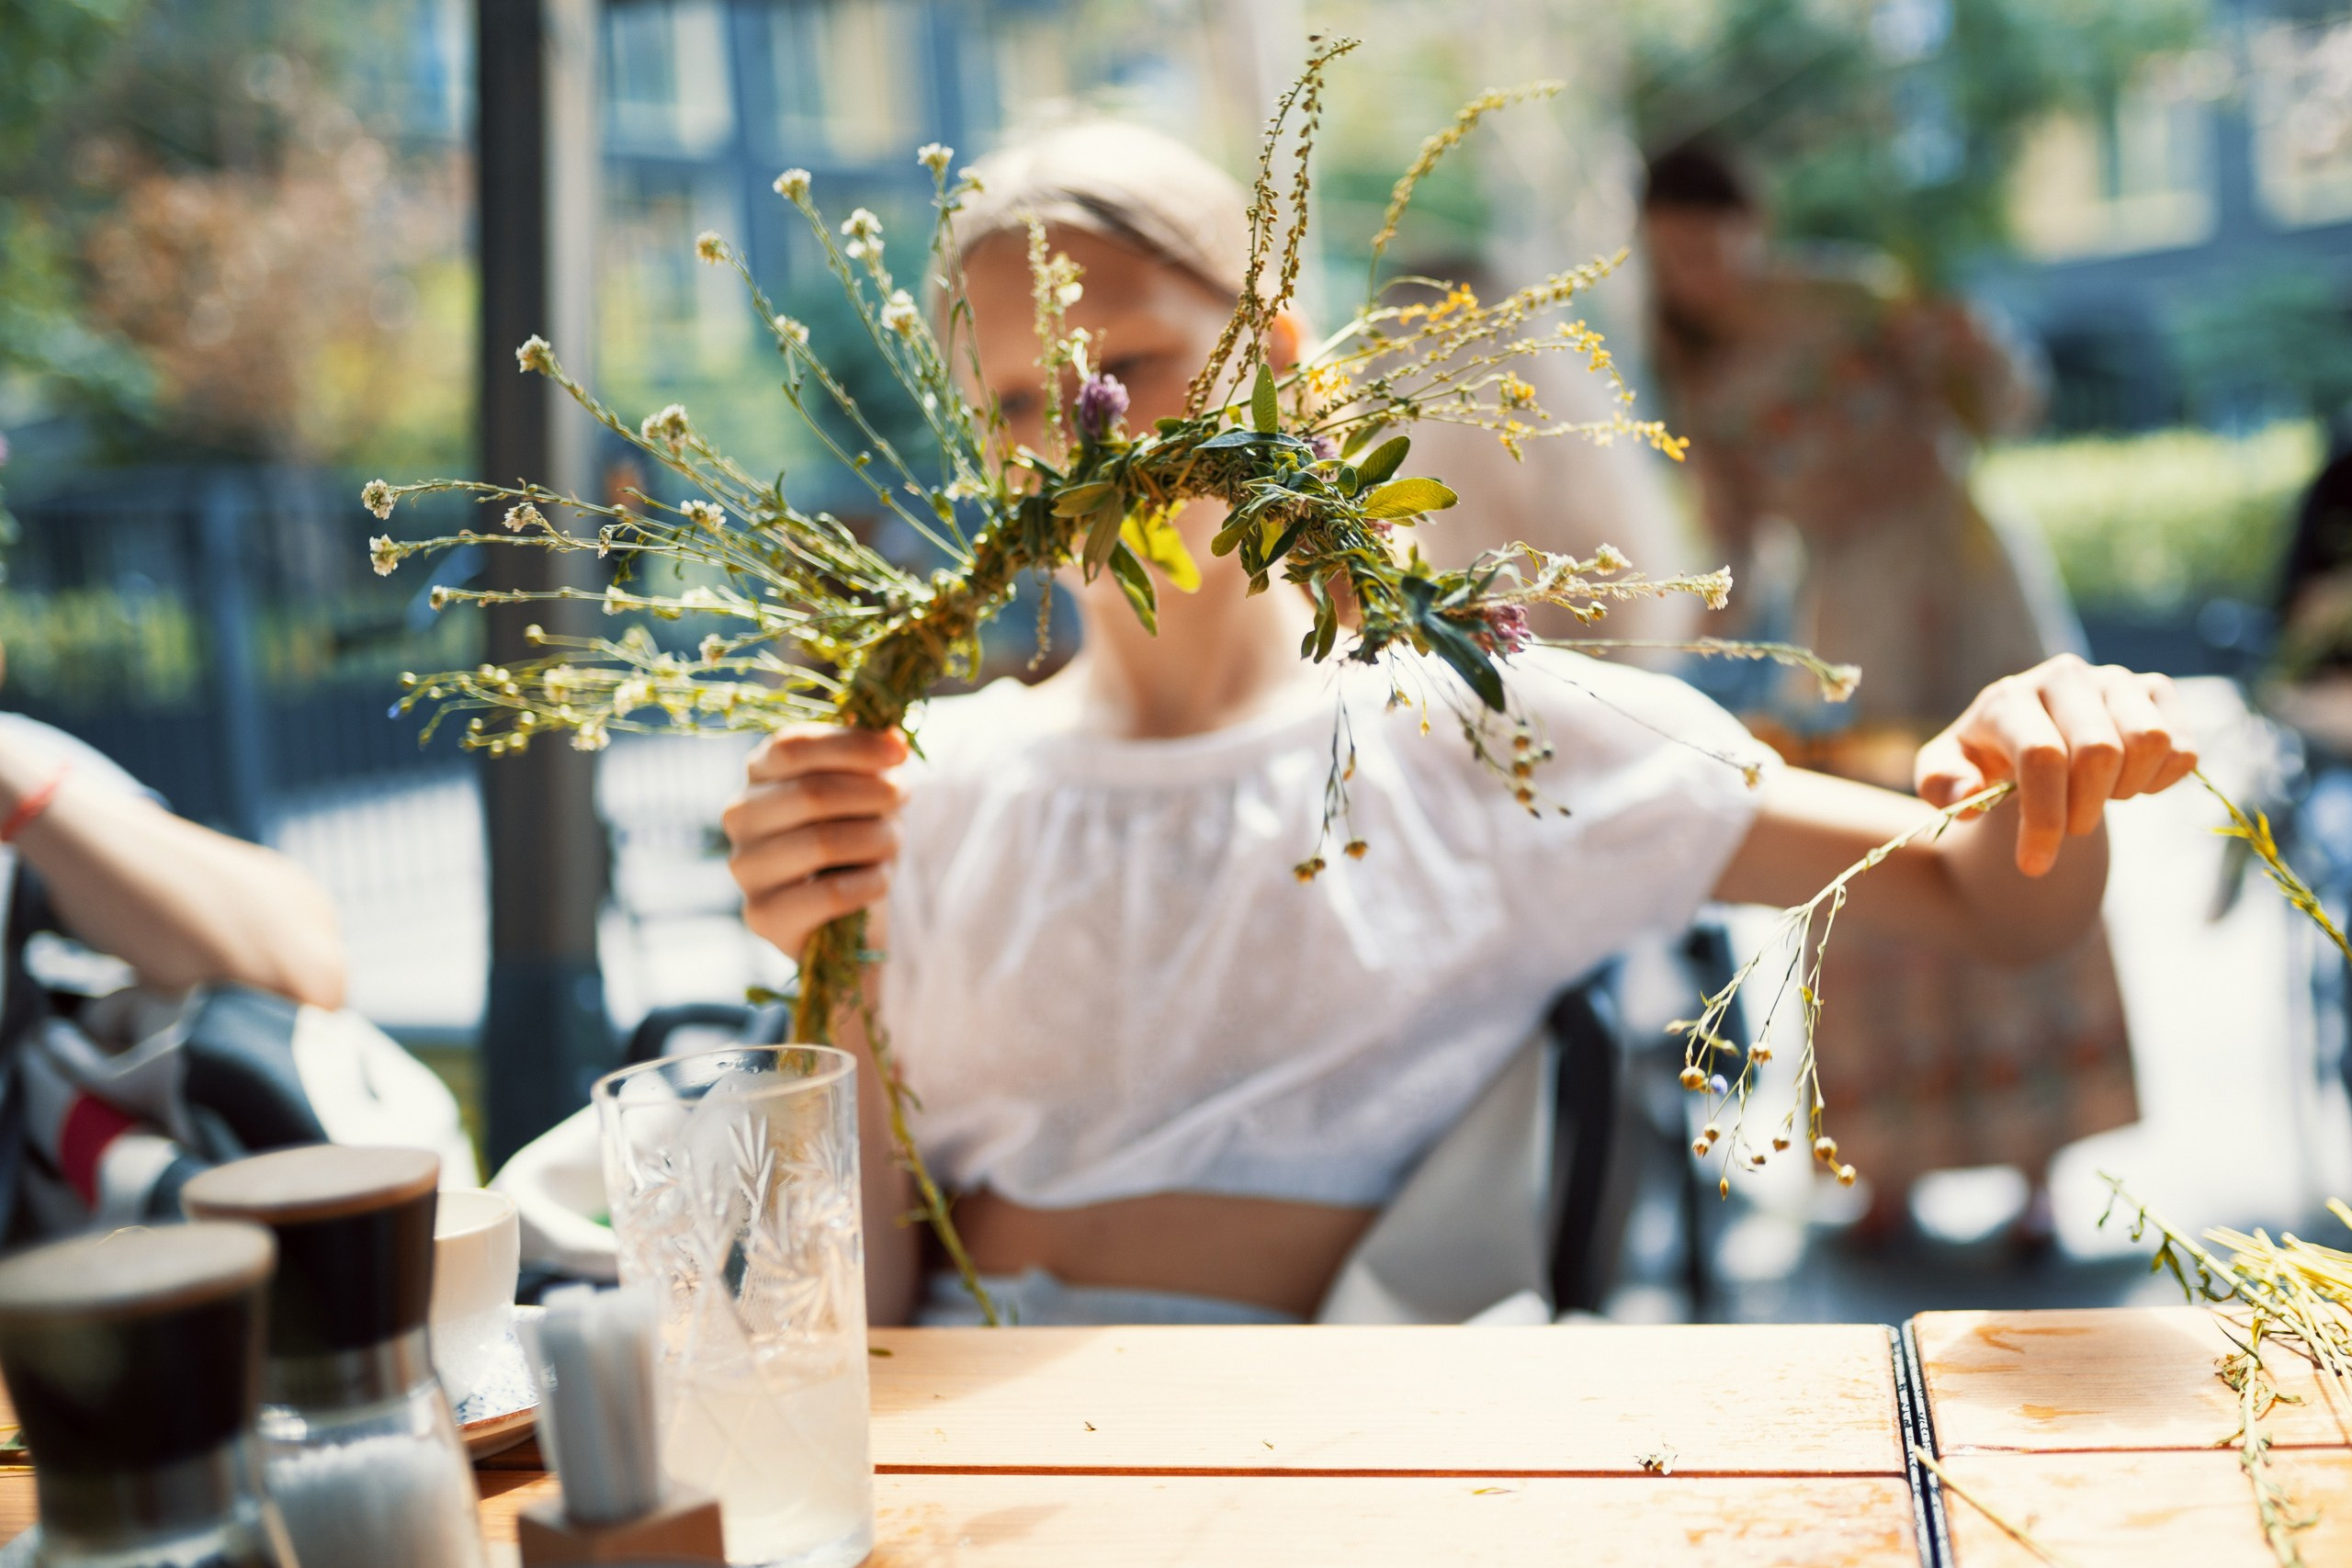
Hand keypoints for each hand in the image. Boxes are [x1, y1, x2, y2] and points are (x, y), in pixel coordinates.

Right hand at [723, 725, 908, 958]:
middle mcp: (740, 816)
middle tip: (903, 798)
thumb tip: (894, 740)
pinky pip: (828, 894)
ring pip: (821, 842)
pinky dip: (869, 883)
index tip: (899, 753)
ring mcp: (746, 868)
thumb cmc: (856, 834)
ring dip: (876, 838)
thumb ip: (874, 759)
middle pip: (809, 793)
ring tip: (894, 841)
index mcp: (759, 772)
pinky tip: (880, 879)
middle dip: (871, 794)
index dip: (850, 746)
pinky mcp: (762, 916)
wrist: (849, 910)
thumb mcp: (868, 789)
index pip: (791, 746)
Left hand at [1916, 654, 2196, 877]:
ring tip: (2097, 796)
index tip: (2033, 865)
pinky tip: (2130, 784)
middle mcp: (2062, 676)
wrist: (2024, 738)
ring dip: (2125, 790)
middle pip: (2099, 752)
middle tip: (2069, 824)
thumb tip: (1971, 793)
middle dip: (2084, 809)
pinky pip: (2181, 745)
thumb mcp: (1943, 776)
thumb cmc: (1983, 763)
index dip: (2044, 819)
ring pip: (2147, 742)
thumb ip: (1941, 786)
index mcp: (2007, 698)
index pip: (2041, 756)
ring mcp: (2113, 678)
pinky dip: (2162, 780)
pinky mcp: (2154, 691)